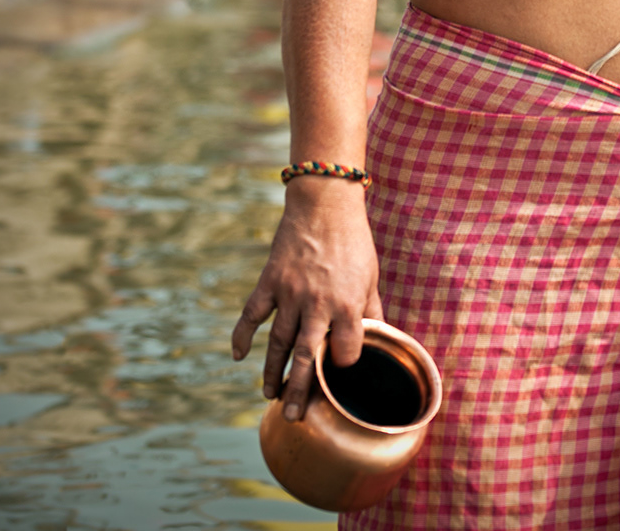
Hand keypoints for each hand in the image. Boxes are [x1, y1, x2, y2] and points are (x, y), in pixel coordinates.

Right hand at [231, 177, 381, 421]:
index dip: (343, 367)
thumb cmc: (353, 241)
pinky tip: (238, 356)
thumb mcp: (371, 276)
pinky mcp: (270, 281)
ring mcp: (290, 293)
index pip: (344, 352)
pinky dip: (242, 335)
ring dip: (272, 372)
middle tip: (294, 416)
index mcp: (346, 304)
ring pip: (278, 343)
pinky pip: (252, 314)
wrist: (325, 203)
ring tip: (270, 396)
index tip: (339, 375)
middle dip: (300, 391)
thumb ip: (371, 311)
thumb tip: (381, 339)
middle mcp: (317, 303)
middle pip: (306, 358)